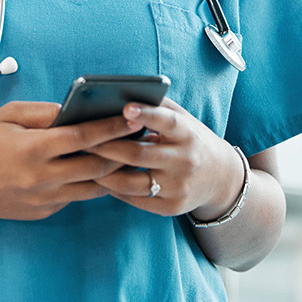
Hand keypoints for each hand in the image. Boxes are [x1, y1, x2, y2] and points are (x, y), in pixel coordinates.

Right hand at [0, 101, 137, 220]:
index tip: (133, 119)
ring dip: (114, 172)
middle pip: (96, 166)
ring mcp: (45, 199)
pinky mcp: (45, 212)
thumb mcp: (8, 116)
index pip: (82, 137)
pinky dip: (91, 183)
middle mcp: (42, 178)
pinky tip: (102, 170)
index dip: (111, 128)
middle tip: (141, 137)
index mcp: (33, 149)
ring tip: (131, 155)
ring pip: (93, 187)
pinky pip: (76, 196)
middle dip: (122, 151)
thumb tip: (76, 110)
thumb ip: (44, 112)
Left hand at [84, 97, 243, 218]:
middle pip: (138, 154)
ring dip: (104, 172)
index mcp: (187, 133)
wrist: (220, 177)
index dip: (146, 115)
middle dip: (106, 146)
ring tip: (83, 161)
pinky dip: (115, 189)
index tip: (125, 108)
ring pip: (132, 183)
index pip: (166, 122)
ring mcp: (178, 187)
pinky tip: (100, 178)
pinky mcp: (172, 207)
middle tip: (81, 138)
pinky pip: (136, 199)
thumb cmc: (189, 138)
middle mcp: (185, 161)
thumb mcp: (182, 118)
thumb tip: (116, 94)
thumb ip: (155, 106)